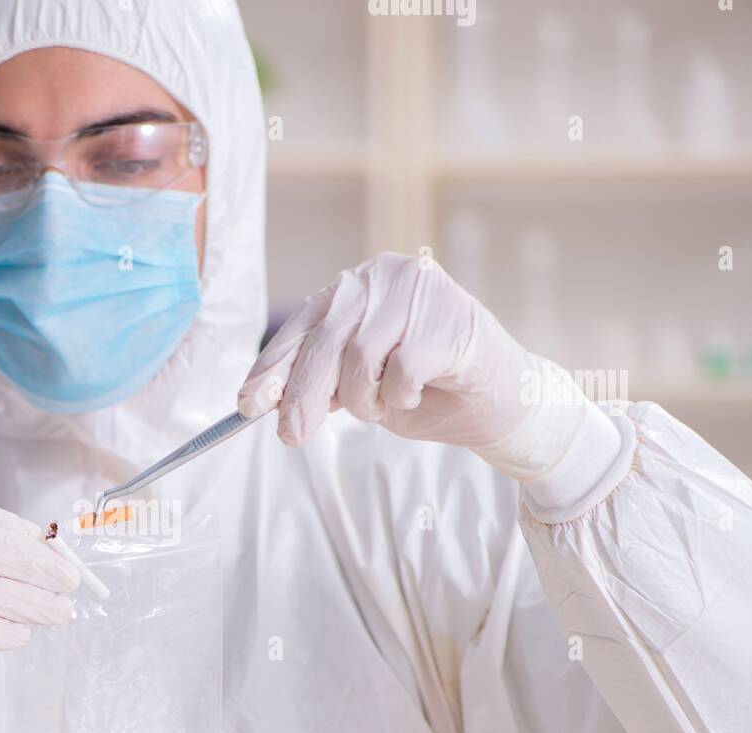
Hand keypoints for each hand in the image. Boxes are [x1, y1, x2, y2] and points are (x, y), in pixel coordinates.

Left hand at [238, 252, 609, 484]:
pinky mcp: (449, 317)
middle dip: (303, 398)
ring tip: (386, 405)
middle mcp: (384, 276)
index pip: (302, 326)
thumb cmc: (429, 391)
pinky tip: (419, 392)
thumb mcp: (363, 386)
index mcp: (360, 286)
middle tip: (293, 436)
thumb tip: (265, 399)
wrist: (504, 403)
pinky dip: (400, 396)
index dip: (272, 368)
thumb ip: (322, 380)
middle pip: (323, 342)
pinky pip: (399, 371)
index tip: (248, 404)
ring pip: (359, 358)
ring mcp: (419, 290)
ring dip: (365, 400)